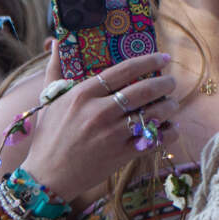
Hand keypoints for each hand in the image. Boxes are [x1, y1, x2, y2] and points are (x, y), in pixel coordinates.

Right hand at [21, 43, 178, 200]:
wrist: (46, 177)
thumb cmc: (48, 136)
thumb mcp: (48, 100)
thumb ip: (55, 70)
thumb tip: (56, 42)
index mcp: (83, 95)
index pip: (124, 70)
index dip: (149, 61)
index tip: (164, 58)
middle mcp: (99, 112)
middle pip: (144, 90)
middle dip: (165, 84)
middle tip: (172, 83)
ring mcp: (111, 134)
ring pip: (154, 113)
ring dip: (169, 107)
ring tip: (171, 104)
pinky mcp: (121, 155)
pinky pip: (156, 139)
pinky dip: (169, 132)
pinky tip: (172, 127)